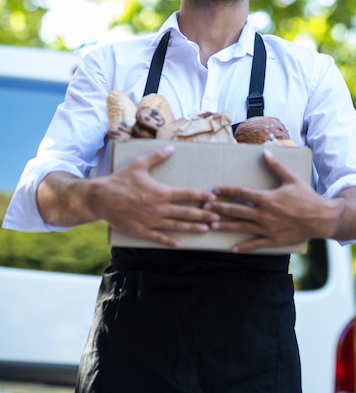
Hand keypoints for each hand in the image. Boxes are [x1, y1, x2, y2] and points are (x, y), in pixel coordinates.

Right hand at [88, 146, 219, 247]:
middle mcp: (159, 208)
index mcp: (161, 192)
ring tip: (206, 230)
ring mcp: (151, 221)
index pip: (186, 194)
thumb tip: (172, 147)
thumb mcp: (139, 164)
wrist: (100, 198)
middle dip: (203, 215)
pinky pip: (158, 238)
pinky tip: (180, 245)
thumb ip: (157, 156)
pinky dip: (170, 241)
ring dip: (192, 228)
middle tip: (217, 217)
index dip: (201, 196)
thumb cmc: (120, 180)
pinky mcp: (141, 231)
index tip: (212, 198)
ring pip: (176, 226)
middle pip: (186, 212)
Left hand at [204, 149, 335, 252]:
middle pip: (237, 210)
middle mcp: (264, 214)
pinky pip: (256, 244)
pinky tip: (232, 248)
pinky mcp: (274, 240)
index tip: (214, 191)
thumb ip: (276, 166)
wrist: (322, 218)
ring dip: (225, 226)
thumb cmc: (307, 197)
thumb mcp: (291, 178)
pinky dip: (244, 247)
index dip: (227, 191)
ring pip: (242, 227)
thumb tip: (265, 151)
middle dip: (220, 209)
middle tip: (205, 208)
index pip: (242, 193)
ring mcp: (268, 229)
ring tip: (211, 226)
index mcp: (267, 198)